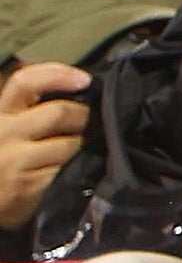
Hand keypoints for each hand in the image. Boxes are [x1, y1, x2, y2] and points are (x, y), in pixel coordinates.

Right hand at [0, 63, 89, 230]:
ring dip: (84, 149)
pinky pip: (68, 171)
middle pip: (59, 113)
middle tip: (92, 125)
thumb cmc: (3, 163)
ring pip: (70, 145)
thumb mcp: (7, 131)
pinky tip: (72, 175)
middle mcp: (2, 134)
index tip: (84, 79)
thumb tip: (76, 88)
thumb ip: (30, 111)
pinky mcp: (27, 188)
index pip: (25, 82)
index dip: (57, 74)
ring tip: (81, 154)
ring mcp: (13, 161)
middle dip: (84, 117)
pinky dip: (78, 172)